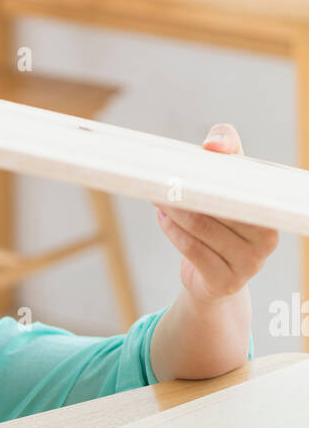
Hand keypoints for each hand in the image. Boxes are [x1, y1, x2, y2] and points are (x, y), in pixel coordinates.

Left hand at [153, 124, 278, 303]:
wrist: (214, 276)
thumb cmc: (223, 218)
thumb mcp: (230, 180)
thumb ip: (228, 149)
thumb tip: (213, 145)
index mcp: (271, 211)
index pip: (244, 185)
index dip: (219, 172)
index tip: (192, 160)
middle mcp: (267, 239)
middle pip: (220, 206)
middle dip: (187, 191)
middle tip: (162, 179)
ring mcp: (249, 264)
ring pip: (202, 227)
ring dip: (174, 210)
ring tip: (157, 196)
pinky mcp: (226, 282)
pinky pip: (192, 250)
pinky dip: (172, 230)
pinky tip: (162, 218)